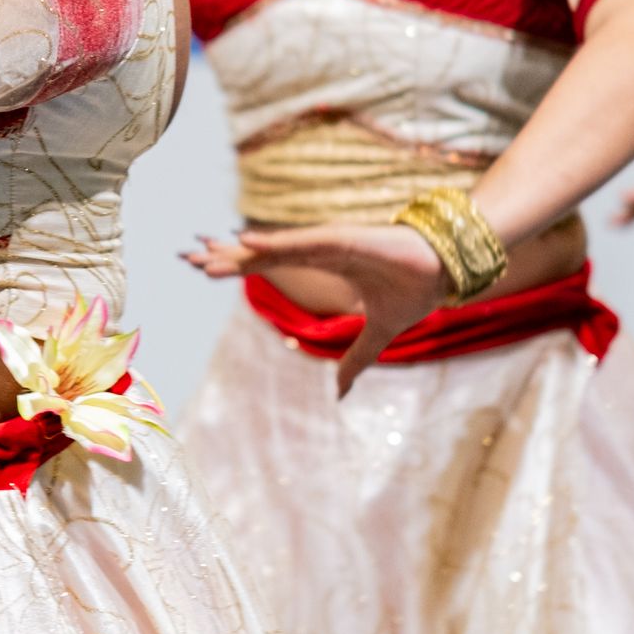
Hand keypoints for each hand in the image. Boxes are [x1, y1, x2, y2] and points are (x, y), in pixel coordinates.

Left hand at [182, 223, 447, 391]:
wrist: (447, 270)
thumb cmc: (414, 289)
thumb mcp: (377, 335)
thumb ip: (356, 360)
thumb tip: (341, 394)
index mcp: (322, 265)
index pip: (268, 265)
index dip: (236, 266)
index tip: (202, 268)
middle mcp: (320, 249)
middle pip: (261, 253)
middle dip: (224, 255)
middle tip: (185, 256)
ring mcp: (331, 242)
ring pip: (275, 247)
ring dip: (239, 252)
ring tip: (204, 255)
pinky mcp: (346, 239)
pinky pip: (304, 242)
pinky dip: (274, 243)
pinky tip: (246, 244)